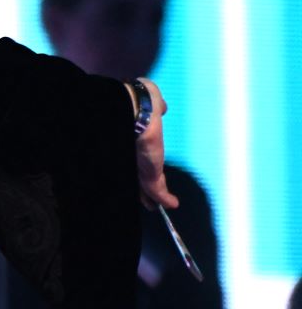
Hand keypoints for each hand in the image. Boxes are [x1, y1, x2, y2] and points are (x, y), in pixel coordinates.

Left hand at [129, 77, 175, 209]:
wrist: (136, 110)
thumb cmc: (143, 102)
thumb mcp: (153, 102)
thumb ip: (158, 106)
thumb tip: (162, 107)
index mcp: (139, 138)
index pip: (141, 156)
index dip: (144, 164)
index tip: (146, 168)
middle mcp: (137, 153)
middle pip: (140, 172)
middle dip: (143, 185)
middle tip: (146, 197)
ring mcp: (141, 165)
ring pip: (146, 184)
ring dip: (152, 196)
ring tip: (153, 206)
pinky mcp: (150, 174)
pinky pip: (157, 190)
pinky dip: (165, 198)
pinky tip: (171, 205)